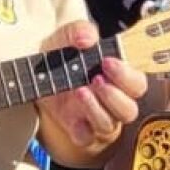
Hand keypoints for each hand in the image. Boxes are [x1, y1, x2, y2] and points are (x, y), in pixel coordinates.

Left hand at [33, 22, 146, 149]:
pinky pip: (88, 139)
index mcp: (118, 78)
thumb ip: (79, 31)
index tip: (108, 62)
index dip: (128, 75)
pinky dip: (83, 132)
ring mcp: (99, 118)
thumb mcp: (66, 37)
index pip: (137, 82)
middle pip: (130, 107)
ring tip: (80, 92)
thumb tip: (88, 38)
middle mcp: (113, 100)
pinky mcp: (81, 132)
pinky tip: (74, 121)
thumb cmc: (60, 57)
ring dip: (97, 109)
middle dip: (115, 94)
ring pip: (111, 124)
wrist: (32, 77)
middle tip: (96, 79)